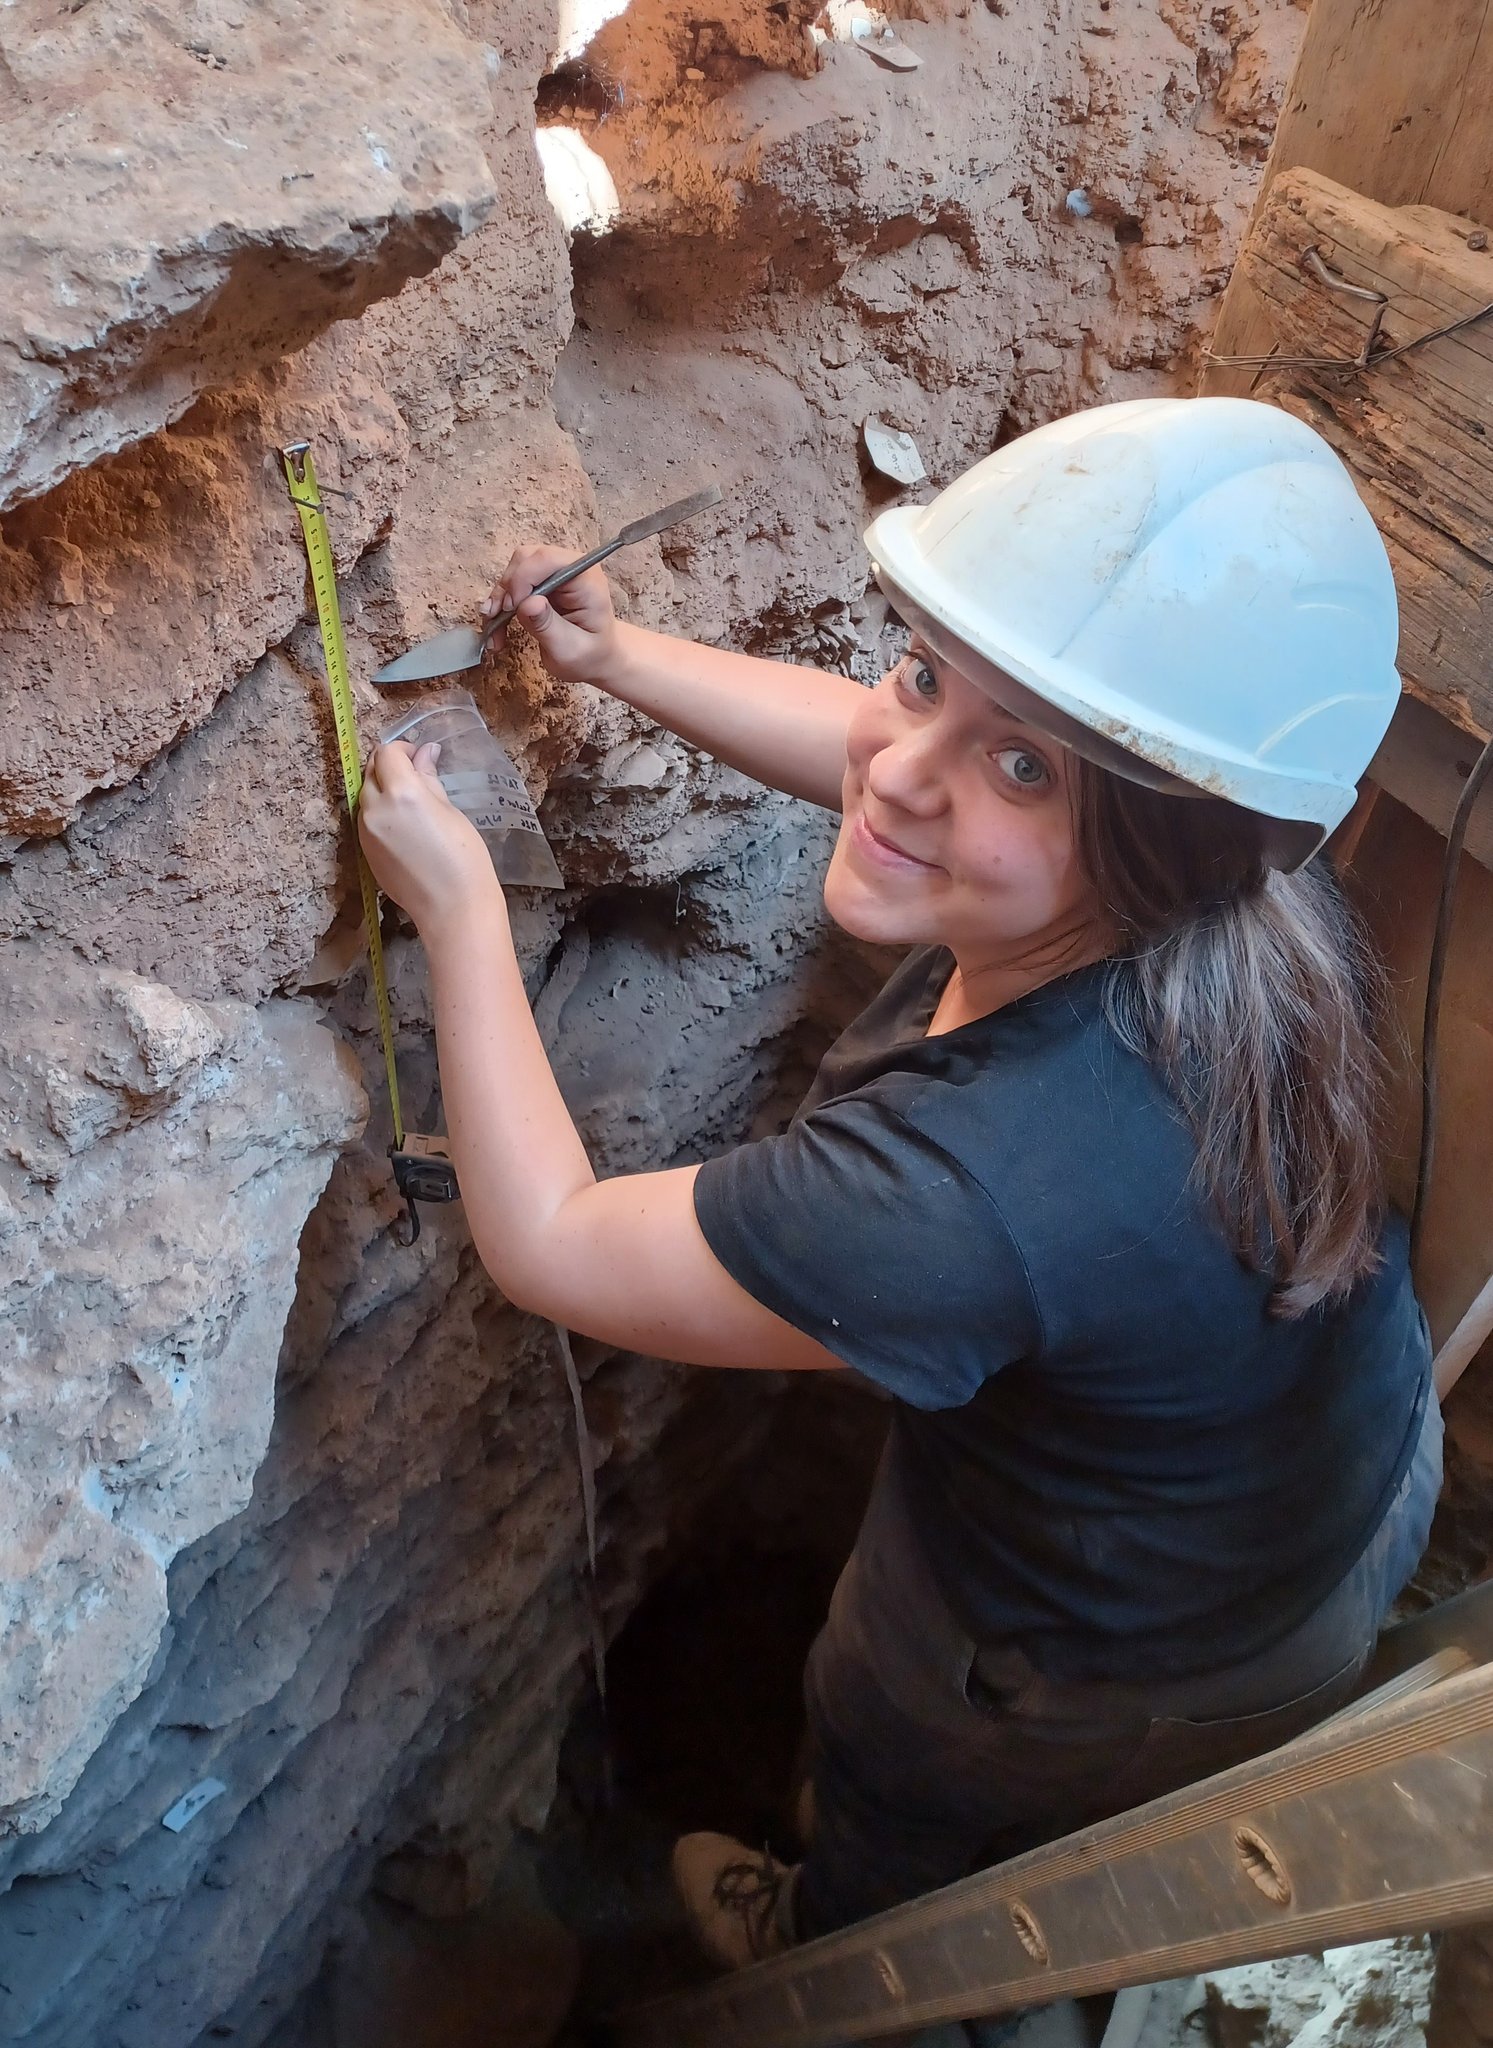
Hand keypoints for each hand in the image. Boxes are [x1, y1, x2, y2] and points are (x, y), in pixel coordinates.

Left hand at [358, 742, 501, 940]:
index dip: (403, 749)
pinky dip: (379, 812)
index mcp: (401, 793)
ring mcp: (365, 831)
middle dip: (389, 765)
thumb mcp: (450, 811)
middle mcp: (376, 808)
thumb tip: (425, 753)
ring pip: (366, 795)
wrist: (452, 909)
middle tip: (414, 774)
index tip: (420, 757)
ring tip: (410, 802)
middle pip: (371, 771)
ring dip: (382, 788)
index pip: (388, 753)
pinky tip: (403, 826)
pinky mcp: (364, 851)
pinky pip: (366, 819)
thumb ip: (429, 779)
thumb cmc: (464, 859)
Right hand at [485, 545, 623, 689]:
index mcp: (586, 580)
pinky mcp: (541, 582)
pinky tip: (496, 629)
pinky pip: (511, 584)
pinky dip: (500, 605)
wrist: (595, 658)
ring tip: (494, 629)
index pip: (548, 559)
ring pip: (514, 570)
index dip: (523, 578)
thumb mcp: (569, 649)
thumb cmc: (589, 655)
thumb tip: (528, 603)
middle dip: (507, 588)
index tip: (511, 607)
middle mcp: (570, 568)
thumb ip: (548, 626)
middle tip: (499, 619)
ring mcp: (554, 573)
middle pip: (526, 559)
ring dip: (499, 598)